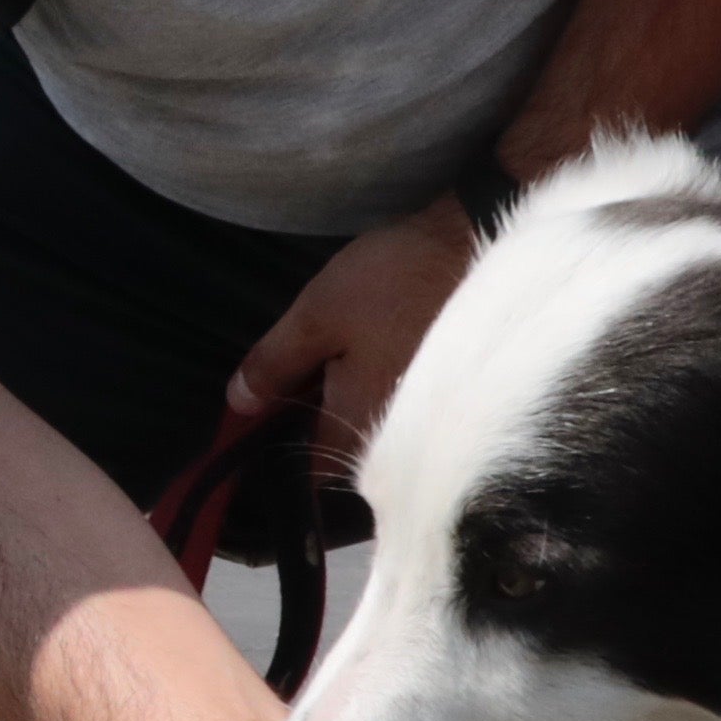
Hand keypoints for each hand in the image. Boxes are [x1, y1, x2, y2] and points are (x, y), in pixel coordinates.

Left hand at [228, 196, 484, 463]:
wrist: (481, 245)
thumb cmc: (394, 283)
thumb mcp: (319, 315)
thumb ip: (275, 364)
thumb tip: (239, 404)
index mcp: (358, 426)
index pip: (310, 475)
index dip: (281, 460)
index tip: (259, 427)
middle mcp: (396, 437)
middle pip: (343, 453)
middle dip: (315, 427)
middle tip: (295, 380)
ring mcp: (426, 420)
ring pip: (371, 427)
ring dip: (346, 405)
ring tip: (332, 361)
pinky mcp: (444, 393)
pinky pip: (397, 406)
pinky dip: (376, 388)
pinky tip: (365, 353)